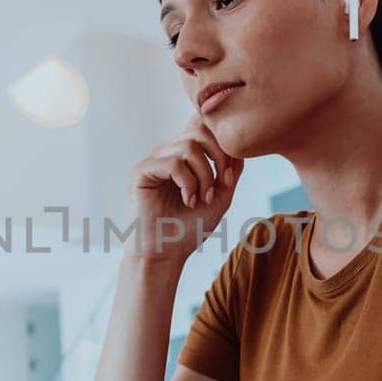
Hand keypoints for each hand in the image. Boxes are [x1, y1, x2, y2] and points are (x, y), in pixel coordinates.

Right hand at [127, 114, 244, 265]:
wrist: (166, 253)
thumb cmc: (190, 228)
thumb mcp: (220, 196)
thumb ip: (230, 169)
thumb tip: (240, 145)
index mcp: (185, 156)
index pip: (202, 127)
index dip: (221, 138)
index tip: (229, 172)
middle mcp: (168, 153)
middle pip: (200, 131)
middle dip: (220, 157)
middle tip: (223, 184)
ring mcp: (154, 160)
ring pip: (189, 146)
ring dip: (204, 175)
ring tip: (202, 198)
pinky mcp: (141, 171)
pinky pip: (172, 162)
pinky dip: (188, 183)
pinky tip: (188, 201)